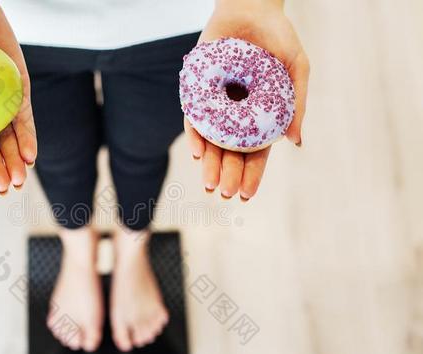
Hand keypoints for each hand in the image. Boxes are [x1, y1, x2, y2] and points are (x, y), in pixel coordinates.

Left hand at [185, 0, 309, 200]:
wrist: (251, 5)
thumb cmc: (278, 36)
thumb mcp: (296, 68)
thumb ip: (297, 104)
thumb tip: (296, 142)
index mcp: (259, 116)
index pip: (254, 153)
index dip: (251, 175)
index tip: (246, 195)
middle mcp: (236, 114)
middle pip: (230, 152)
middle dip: (228, 175)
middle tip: (225, 194)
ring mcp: (216, 103)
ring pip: (210, 140)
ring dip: (209, 164)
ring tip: (210, 184)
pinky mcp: (197, 89)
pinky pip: (194, 116)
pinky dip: (195, 134)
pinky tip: (198, 152)